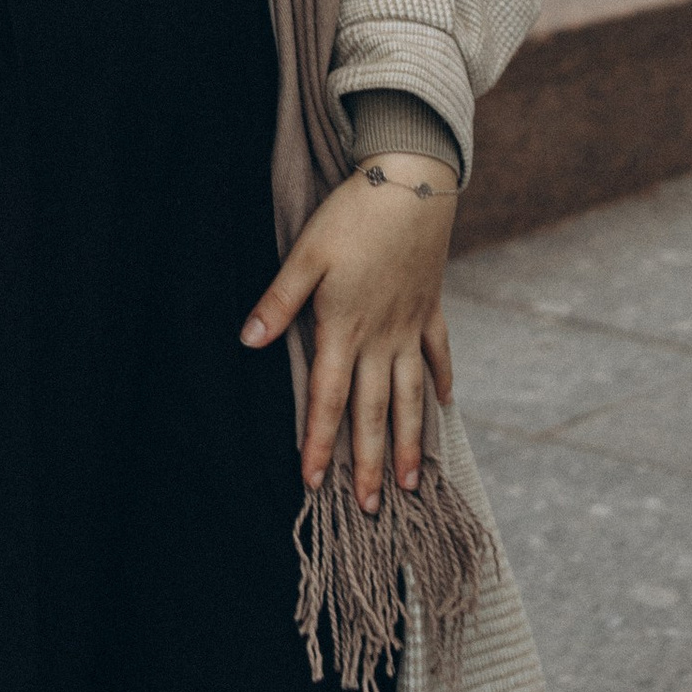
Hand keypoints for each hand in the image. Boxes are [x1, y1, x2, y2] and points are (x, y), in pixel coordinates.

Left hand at [240, 157, 456, 510]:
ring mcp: (411, 324)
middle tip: (370, 509)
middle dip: (368, 463)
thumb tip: (247, 341)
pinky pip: (438, 353)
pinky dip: (442, 381)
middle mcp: (381, 337)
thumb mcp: (305, 254)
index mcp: (344, 327)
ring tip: (410, 483)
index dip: (320, 442)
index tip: (313, 483)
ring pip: (411, 396)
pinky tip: (444, 407)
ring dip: (409, 441)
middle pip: (373, 411)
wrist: (412, 181)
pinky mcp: (432, 306)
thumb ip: (278, 301)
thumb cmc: (351, 215)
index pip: (329, 399)